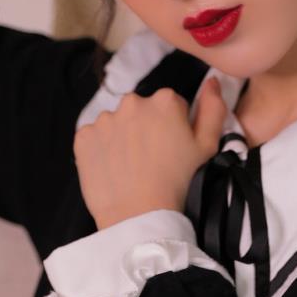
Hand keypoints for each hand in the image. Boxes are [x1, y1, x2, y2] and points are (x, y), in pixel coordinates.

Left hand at [75, 76, 228, 230]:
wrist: (138, 214)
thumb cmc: (178, 182)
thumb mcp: (207, 146)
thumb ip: (213, 109)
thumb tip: (211, 82)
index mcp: (164, 100)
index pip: (171, 105)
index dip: (174, 127)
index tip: (172, 148)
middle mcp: (132, 102)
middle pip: (141, 111)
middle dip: (146, 128)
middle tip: (152, 159)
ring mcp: (104, 119)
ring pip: (116, 123)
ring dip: (123, 138)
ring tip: (131, 167)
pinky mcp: (83, 137)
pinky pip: (94, 138)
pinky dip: (101, 150)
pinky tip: (113, 168)